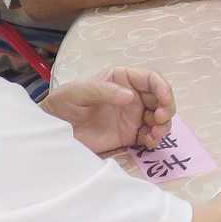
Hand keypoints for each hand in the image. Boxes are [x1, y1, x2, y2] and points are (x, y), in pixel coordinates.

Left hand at [46, 67, 176, 155]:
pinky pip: (150, 135)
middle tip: (159, 119)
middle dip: (166, 108)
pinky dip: (155, 139)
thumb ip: (104, 91)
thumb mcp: (79, 92)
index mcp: (121, 78)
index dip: (162, 87)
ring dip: (164, 125)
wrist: (54, 131)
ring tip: (154, 134)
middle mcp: (131, 95)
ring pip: (159, 117)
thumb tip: (131, 96)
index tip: (165, 100)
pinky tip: (149, 142)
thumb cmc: (63, 104)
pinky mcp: (130, 134)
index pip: (150, 78)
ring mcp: (132, 116)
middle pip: (160, 98)